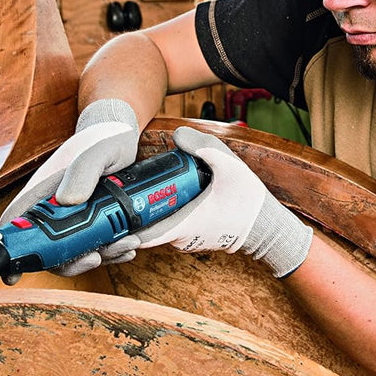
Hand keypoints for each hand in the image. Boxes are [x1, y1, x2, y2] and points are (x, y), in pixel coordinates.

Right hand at [0, 98, 139, 281]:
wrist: (124, 137)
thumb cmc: (105, 138)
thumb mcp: (98, 151)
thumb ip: (83, 171)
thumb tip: (68, 200)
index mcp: (44, 191)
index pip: (15, 223)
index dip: (11, 250)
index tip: (15, 274)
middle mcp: (55, 207)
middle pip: (48, 249)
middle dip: (71, 261)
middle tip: (96, 257)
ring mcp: (75, 216)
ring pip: (76, 250)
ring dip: (100, 256)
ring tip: (127, 245)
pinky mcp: (95, 220)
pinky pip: (97, 244)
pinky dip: (113, 251)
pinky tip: (129, 246)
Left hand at [106, 125, 312, 278]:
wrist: (269, 228)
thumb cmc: (249, 203)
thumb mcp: (229, 166)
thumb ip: (203, 147)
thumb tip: (177, 136)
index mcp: (183, 224)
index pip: (140, 236)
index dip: (119, 229)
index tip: (106, 214)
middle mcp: (180, 238)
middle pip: (142, 231)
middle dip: (127, 216)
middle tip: (114, 195)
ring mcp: (186, 240)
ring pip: (155, 230)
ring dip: (143, 216)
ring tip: (132, 194)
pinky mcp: (193, 237)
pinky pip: (168, 229)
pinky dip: (159, 216)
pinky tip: (159, 199)